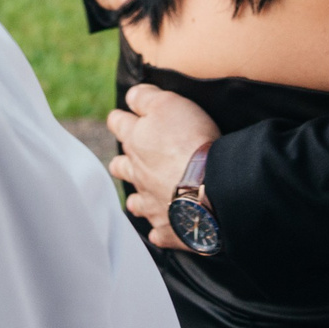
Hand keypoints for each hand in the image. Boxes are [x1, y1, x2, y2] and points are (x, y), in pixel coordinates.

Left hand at [107, 83, 219, 251]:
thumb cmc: (189, 141)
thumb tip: (131, 95)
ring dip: (138, 197)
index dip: (121, 118)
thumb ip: (145, 97)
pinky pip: (159, 232)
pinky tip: (165, 226)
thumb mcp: (168, 104)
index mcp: (136, 142)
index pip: (118, 124)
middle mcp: (138, 174)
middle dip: (123, 160)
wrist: (210, 187)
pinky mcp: (168, 228)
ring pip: (135, 202)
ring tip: (144, 194)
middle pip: (121, 166)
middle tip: (131, 157)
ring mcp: (151, 204)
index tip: (123, 116)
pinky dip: (161, 229)